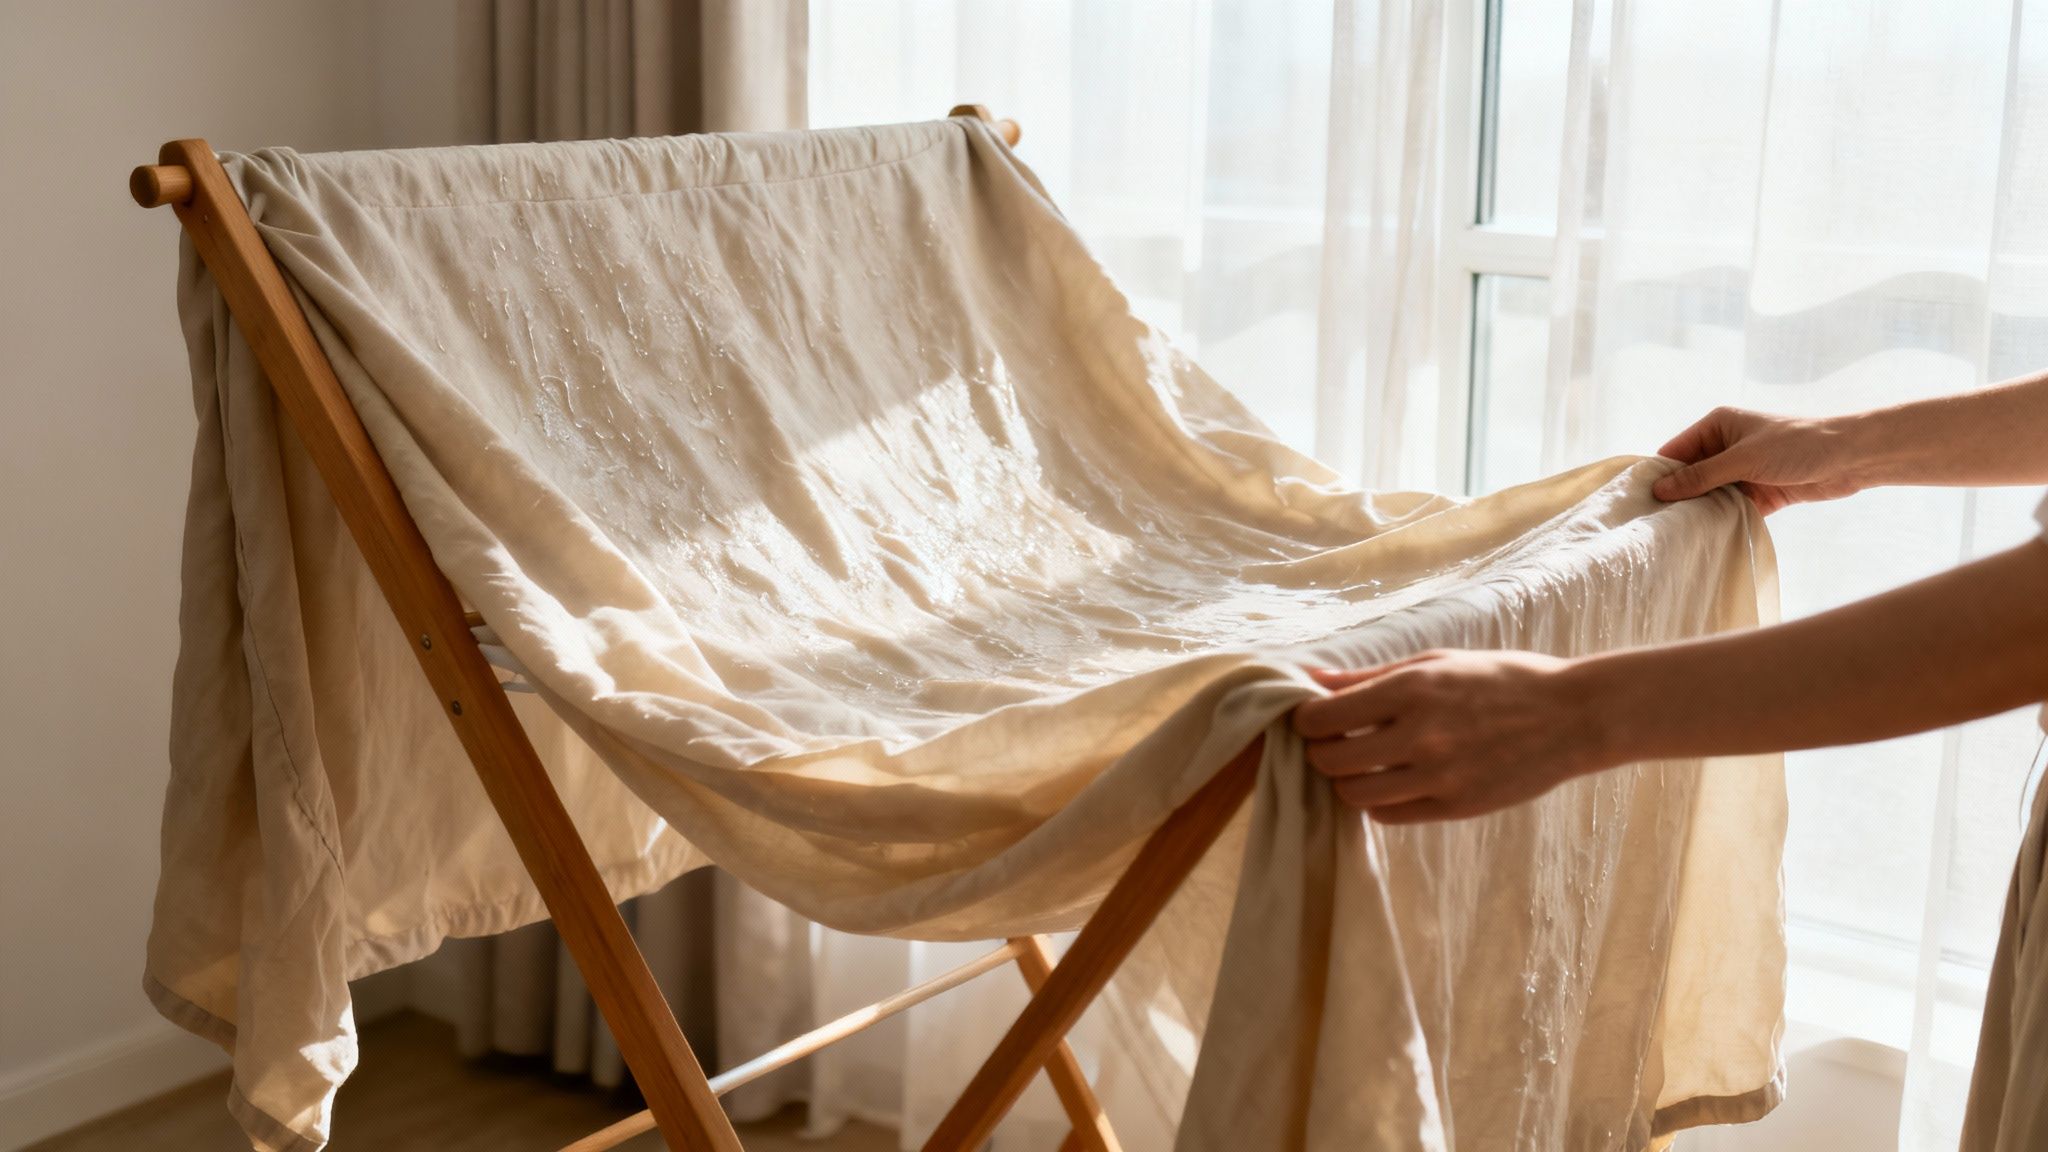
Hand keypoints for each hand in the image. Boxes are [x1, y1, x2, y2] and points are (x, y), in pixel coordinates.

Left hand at [1291, 652, 1610, 823]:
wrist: (1572, 717)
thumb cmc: (1502, 679)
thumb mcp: (1437, 662)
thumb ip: (1370, 676)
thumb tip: (1313, 678)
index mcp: (1411, 689)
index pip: (1323, 718)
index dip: (1308, 721)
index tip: (1314, 718)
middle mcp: (1420, 735)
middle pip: (1331, 760)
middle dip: (1322, 751)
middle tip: (1334, 742)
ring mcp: (1438, 776)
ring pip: (1354, 794)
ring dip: (1348, 779)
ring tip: (1363, 763)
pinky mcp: (1455, 807)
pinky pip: (1388, 815)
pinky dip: (1379, 801)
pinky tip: (1392, 781)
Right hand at [1652, 406, 1864, 514]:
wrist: (1852, 458)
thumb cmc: (1798, 446)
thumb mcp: (1744, 459)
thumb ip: (1701, 476)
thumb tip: (1661, 490)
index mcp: (1718, 426)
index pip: (1676, 451)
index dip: (1659, 474)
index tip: (1640, 502)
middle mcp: (1727, 447)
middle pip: (1690, 476)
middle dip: (1678, 497)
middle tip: (1656, 524)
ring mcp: (1743, 471)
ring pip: (1710, 494)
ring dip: (1701, 511)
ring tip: (1678, 534)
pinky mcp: (1759, 492)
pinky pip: (1731, 508)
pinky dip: (1721, 520)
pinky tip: (1706, 536)